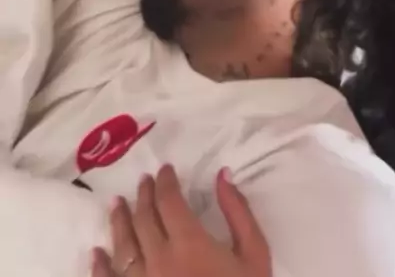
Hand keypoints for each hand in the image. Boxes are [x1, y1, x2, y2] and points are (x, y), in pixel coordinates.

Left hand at [91, 165, 270, 276]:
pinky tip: (96, 253)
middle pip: (144, 219)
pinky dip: (100, 267)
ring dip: (118, 222)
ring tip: (116, 204)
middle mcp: (160, 259)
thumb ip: (238, 212)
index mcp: (190, 243)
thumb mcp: (255, 254)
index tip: (165, 170)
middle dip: (144, 195)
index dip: (165, 182)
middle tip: (143, 181)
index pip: (169, 201)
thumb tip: (222, 175)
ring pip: (123, 247)